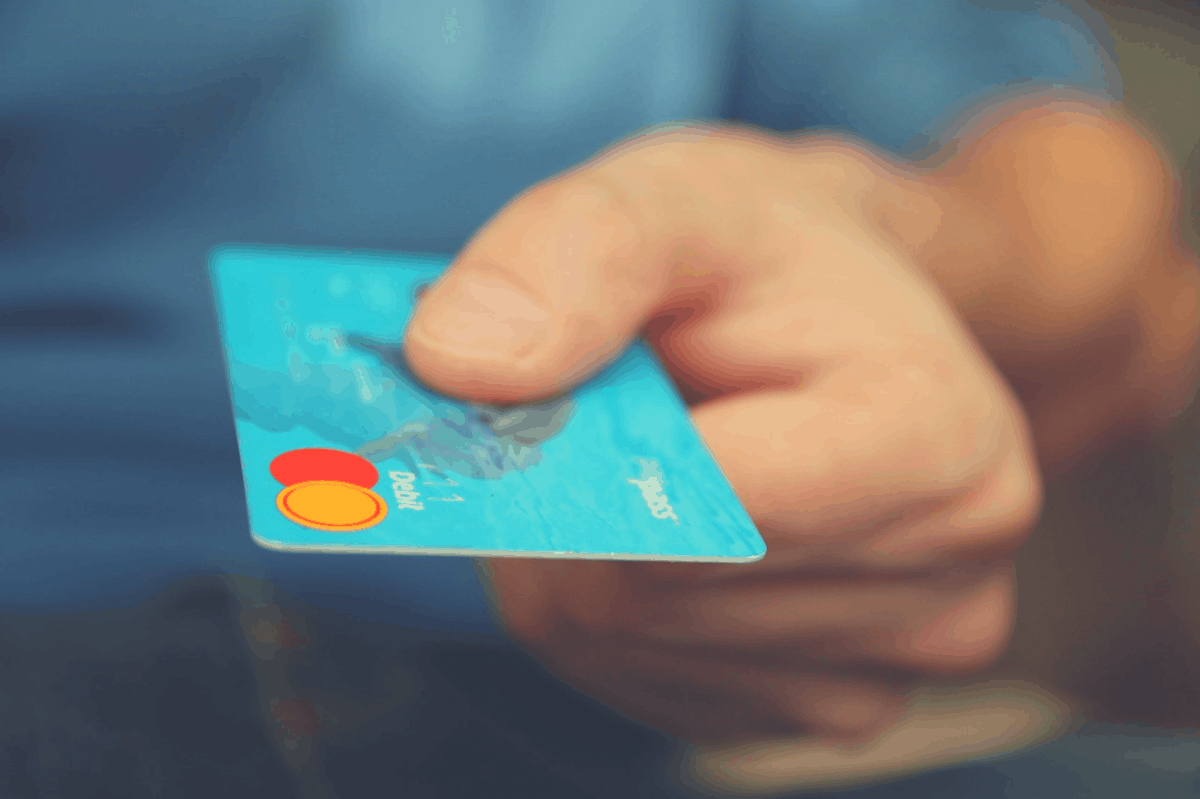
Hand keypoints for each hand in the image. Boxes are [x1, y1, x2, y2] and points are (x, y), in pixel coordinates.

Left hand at [402, 122, 1041, 745]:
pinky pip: (651, 684)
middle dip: (570, 507)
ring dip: (579, 559)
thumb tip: (456, 361)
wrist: (840, 314)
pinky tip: (659, 532)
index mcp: (934, 435)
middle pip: (655, 594)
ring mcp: (898, 658)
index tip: (549, 393)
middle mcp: (949, 569)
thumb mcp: (673, 196)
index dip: (589, 455)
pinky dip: (612, 613)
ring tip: (635, 463)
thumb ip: (575, 252)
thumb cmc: (761, 255)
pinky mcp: (834, 703)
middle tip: (585, 417)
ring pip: (632, 648)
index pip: (708, 506)